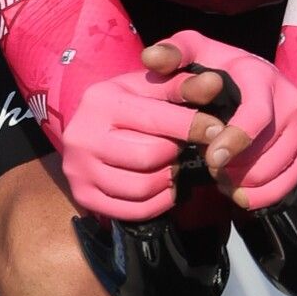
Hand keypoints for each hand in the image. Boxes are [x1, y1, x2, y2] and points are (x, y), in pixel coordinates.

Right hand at [61, 63, 231, 220]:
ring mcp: (79, 171)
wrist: (83, 131)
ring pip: (142, 187)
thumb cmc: (124, 105)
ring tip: (172, 166)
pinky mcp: (83, 197)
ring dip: (168, 180)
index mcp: (101, 102)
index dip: (192, 126)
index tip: (217, 130)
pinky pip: (133, 210)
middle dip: (174, 153)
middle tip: (181, 149)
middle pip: (149, 156)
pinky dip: (158, 203)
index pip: (155, 119)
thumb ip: (182, 85)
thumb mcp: (148, 88)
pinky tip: (164, 188)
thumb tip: (214, 84)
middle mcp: (84, 137)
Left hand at [141, 37, 296, 208]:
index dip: (234, 142)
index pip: (255, 116)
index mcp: (262, 77)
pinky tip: (239, 188)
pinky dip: (258, 195)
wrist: (263, 83)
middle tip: (211, 167)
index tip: (212, 160)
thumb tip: (150, 59)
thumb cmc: (221, 71)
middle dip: (230, 168)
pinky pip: (284, 186)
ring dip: (240, 183)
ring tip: (222, 175)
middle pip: (260, 153)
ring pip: (270, 173)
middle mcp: (291, 99)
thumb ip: (173, 53)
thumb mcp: (197, 54)